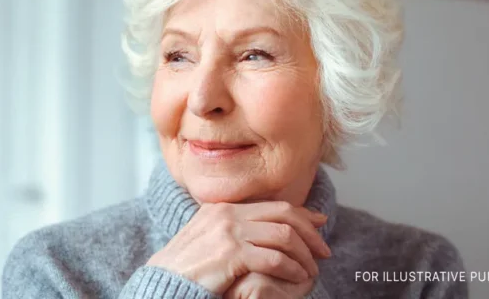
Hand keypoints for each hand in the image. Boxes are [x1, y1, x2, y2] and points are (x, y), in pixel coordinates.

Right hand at [146, 201, 330, 294]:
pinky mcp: (231, 253)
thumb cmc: (187, 268)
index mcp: (224, 207)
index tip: (320, 224)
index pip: (274, 205)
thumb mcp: (211, 239)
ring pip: (284, 236)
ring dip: (304, 254)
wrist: (164, 283)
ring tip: (312, 270)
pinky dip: (291, 269)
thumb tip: (265, 229)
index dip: (302, 214)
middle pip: (284, 215)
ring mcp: (229, 232)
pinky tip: (297, 279)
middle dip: (310, 233)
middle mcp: (228, 213)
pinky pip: (274, 258)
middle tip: (324, 251)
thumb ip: (236, 229)